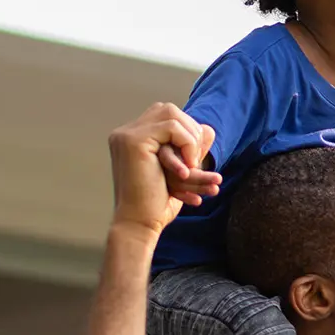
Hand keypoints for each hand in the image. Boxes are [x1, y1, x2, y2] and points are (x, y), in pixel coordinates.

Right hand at [107, 103, 220, 237]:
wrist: (140, 224)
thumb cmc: (157, 204)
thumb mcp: (180, 172)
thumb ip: (190, 149)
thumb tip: (209, 129)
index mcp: (131, 139)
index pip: (166, 116)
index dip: (187, 132)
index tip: (194, 160)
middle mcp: (125, 134)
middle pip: (169, 109)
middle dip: (190, 132)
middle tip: (195, 161)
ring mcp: (126, 135)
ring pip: (171, 114)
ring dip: (190, 140)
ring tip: (193, 167)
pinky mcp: (133, 142)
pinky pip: (171, 126)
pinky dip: (187, 144)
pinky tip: (188, 168)